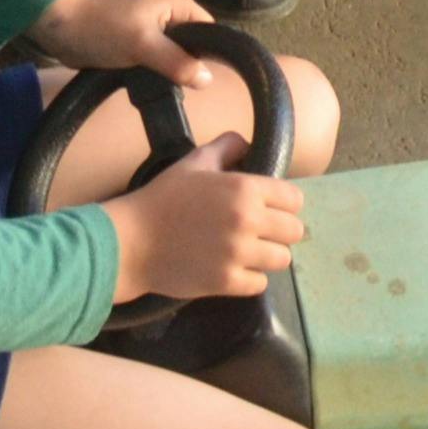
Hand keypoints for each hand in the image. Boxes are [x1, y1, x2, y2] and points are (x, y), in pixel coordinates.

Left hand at [27, 0, 218, 82]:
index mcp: (178, 3)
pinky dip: (162, 72)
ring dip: (176, 72)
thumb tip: (208, 79)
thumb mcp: (143, 45)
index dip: (212, 53)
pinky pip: (163, 61)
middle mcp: (171, 13)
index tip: (208, 79)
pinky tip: (160, 87)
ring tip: (174, 90)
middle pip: (196, 45)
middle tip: (189, 89)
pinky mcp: (142, 43)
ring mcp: (156, 29)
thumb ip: (176, 61)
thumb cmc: (104, 30)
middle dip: (193, 66)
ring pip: (179, 55)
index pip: (209, 30)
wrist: (64, 31)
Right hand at [110, 132, 302, 304]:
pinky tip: (233, 269)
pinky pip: (260, 284)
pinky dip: (250, 278)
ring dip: (267, 256)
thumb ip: (226, 148)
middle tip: (259, 231)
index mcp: (244, 188)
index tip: (270, 207)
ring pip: (282, 259)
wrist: (132, 240)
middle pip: (294, 231)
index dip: (284, 203)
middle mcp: (248, 221)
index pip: (294, 199)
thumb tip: (247, 144)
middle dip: (280, 230)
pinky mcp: (228, 282)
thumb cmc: (163, 198)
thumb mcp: (193, 162)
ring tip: (248, 251)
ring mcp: (239, 254)